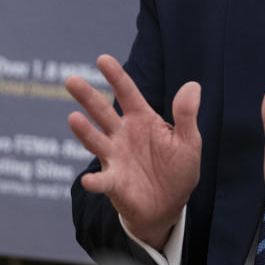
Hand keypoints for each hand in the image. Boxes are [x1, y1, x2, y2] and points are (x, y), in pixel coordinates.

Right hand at [66, 54, 200, 248]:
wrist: (170, 205)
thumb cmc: (178, 168)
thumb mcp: (189, 140)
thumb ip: (186, 114)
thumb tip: (193, 85)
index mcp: (142, 119)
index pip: (127, 92)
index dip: (116, 76)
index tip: (102, 59)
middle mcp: (123, 134)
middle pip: (102, 112)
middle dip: (87, 96)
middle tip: (71, 80)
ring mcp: (115, 157)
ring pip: (96, 141)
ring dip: (84, 132)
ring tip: (73, 118)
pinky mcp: (114, 183)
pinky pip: (102, 181)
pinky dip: (95, 181)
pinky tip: (89, 180)